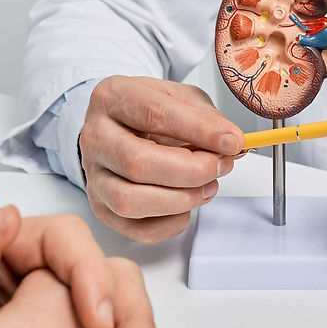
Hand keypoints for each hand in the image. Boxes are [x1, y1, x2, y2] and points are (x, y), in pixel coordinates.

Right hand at [79, 75, 243, 242]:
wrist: (123, 128)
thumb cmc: (151, 113)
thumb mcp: (181, 100)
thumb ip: (208, 119)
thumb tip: (232, 145)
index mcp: (112, 97)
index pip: (155, 114)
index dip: (199, 131)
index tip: (231, 142)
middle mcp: (95, 137)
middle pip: (138, 164)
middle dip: (191, 171)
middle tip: (220, 166)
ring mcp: (94, 176)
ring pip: (130, 201)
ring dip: (181, 200)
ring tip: (207, 187)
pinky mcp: (101, 207)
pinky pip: (137, 229)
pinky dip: (171, 223)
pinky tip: (186, 206)